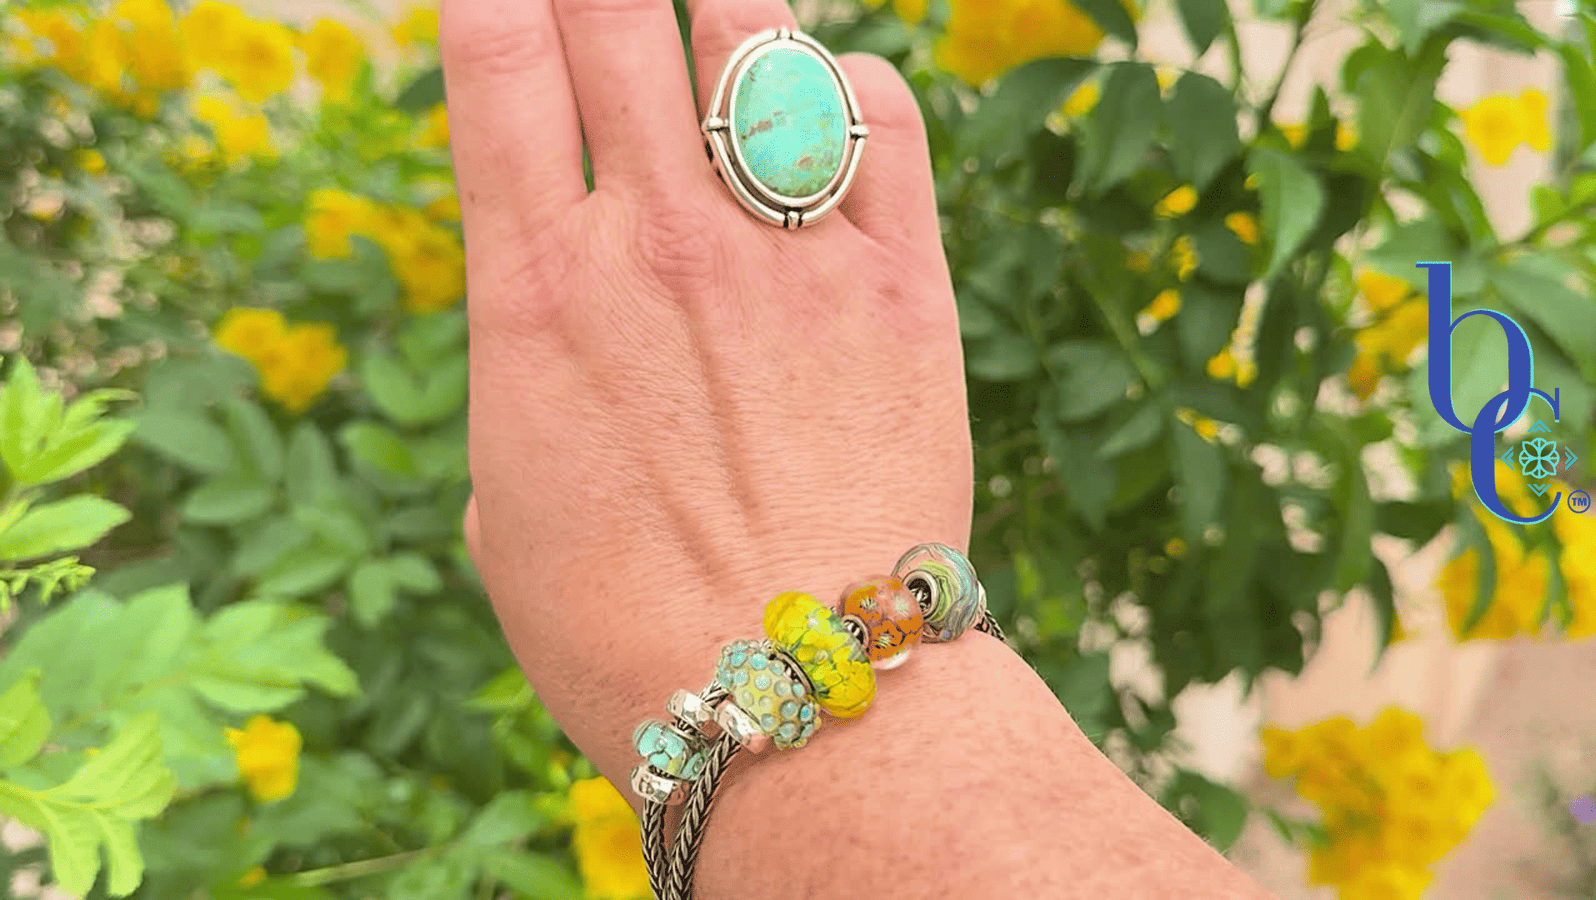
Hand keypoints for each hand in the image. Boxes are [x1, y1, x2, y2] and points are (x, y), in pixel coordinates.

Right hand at [445, 0, 978, 786]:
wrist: (793, 705)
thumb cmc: (620, 631)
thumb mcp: (507, 506)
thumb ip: (527, 379)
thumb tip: (559, 327)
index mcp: (534, 297)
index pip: (499, 59)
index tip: (509, 0)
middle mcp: (656, 248)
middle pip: (615, 17)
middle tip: (605, 6)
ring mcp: (786, 259)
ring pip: (753, 40)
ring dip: (723, 10)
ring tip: (712, 20)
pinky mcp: (899, 289)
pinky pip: (880, 119)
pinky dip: (846, 87)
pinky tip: (826, 107)